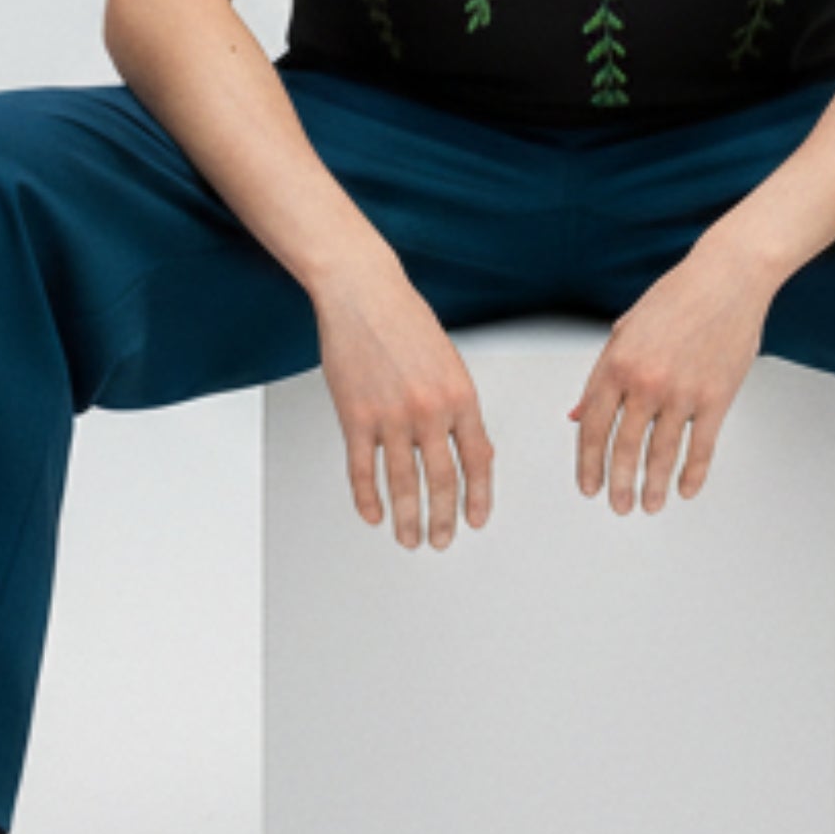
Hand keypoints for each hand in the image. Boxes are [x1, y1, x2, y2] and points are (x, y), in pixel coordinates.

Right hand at [314, 259, 493, 551]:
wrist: (363, 293)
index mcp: (460, 396)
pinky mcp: (355, 416)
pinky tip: (373, 515)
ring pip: (404, 483)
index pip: (477, 460)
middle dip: (444, 519)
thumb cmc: (405, 320)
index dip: (479, 496)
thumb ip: (459, 407)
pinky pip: (363, 469)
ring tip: (408, 539)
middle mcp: (429, 410)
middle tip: (442, 540)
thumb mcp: (449, 363)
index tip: (477, 520)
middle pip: (442, 481)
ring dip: (407, 519)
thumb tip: (473, 450)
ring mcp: (391, 416)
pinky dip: (368, 498)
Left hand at [568, 236, 773, 514]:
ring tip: (650, 505)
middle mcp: (645, 381)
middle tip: (618, 505)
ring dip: (653, 485)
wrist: (728, 276)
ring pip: (661, 453)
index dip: (588, 462)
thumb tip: (581, 414)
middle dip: (617, 483)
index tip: (588, 485)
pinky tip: (686, 489)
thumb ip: (603, 376)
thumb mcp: (626, 330)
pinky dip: (693, 472)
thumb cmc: (678, 297)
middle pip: (624, 447)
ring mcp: (682, 392)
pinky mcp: (716, 397)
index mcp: (617, 363)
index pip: (594, 426)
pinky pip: (701, 446)